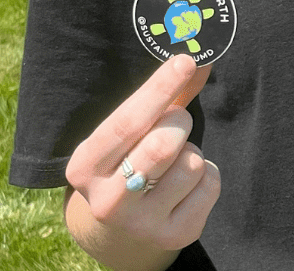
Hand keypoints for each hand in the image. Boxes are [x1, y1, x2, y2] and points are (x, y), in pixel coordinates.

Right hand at [63, 55, 219, 263]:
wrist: (122, 229)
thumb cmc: (127, 162)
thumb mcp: (130, 133)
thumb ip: (163, 97)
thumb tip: (199, 58)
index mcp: (83, 168)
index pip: (126, 123)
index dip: (159, 89)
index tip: (186, 61)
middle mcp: (106, 201)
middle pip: (163, 143)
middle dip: (180, 122)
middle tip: (177, 123)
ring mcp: (141, 224)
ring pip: (192, 163)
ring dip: (192, 151)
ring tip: (173, 162)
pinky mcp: (174, 236)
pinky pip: (210, 184)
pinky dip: (207, 174)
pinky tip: (185, 185)